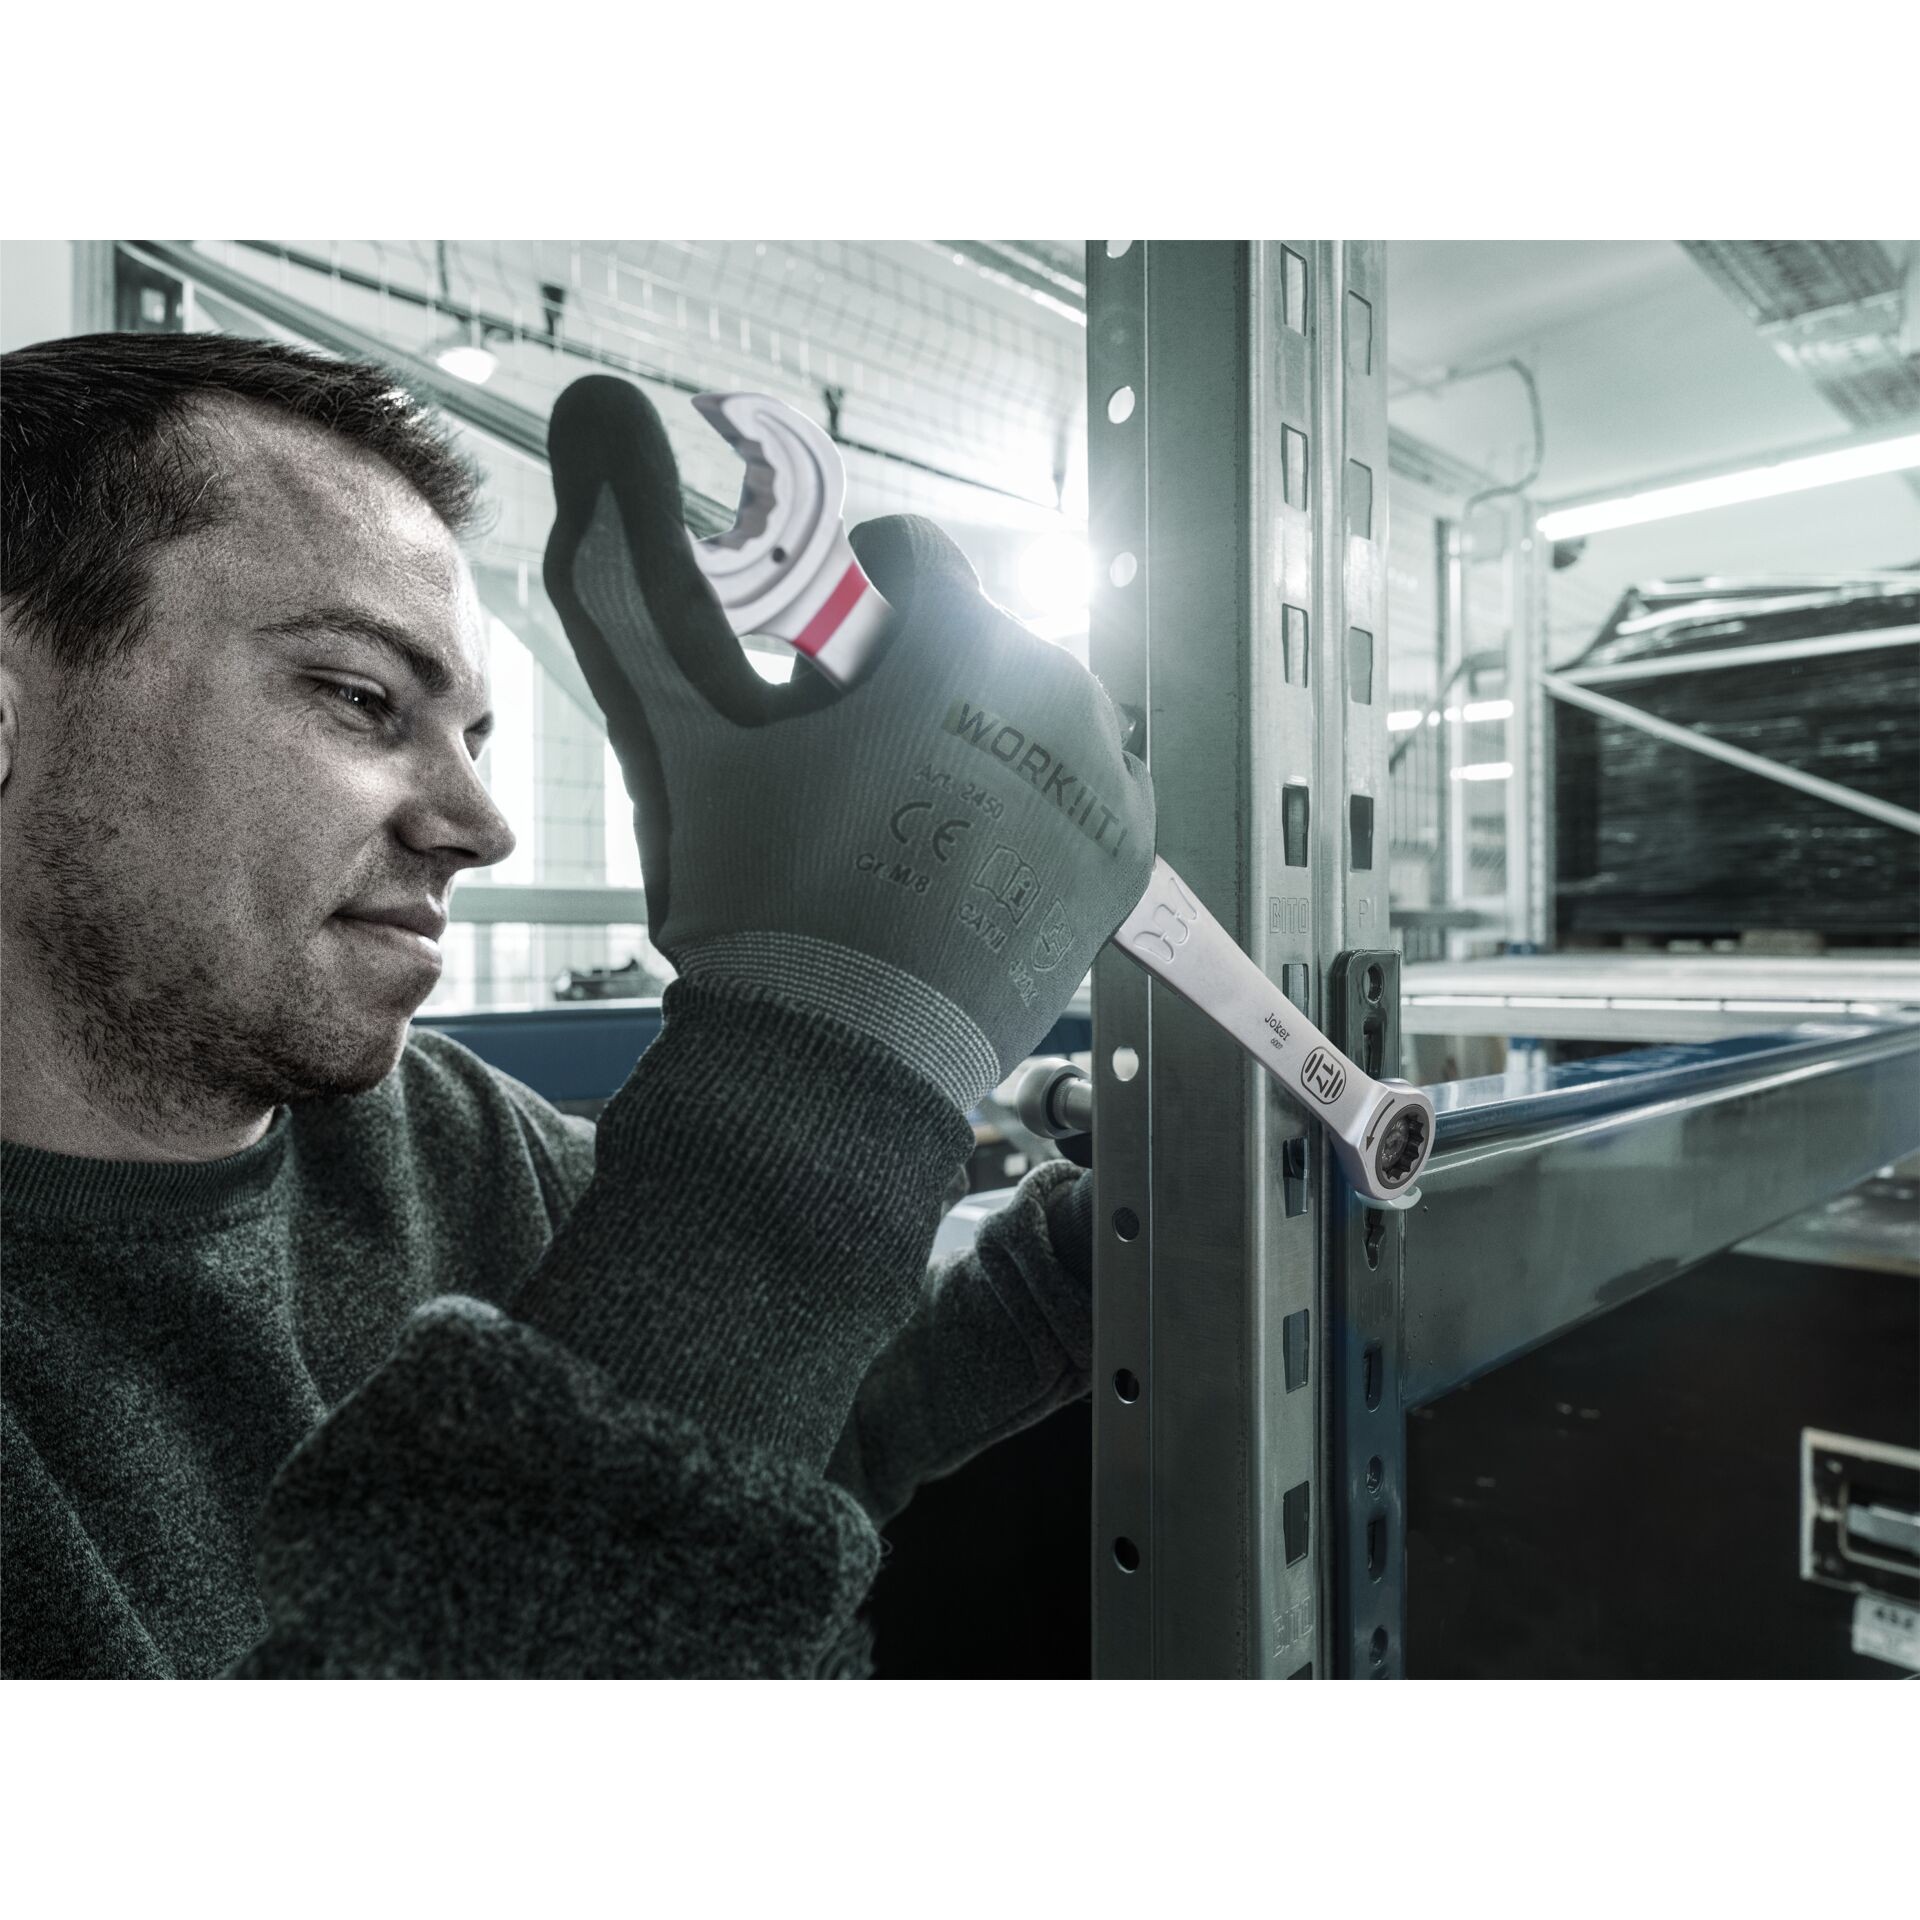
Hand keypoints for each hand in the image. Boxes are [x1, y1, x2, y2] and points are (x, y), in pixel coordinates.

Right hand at [543, 376, 1153, 1112]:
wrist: (837, 1057)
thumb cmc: (757, 896)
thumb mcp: (683, 734)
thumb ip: (628, 569)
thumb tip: (586, 399)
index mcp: (956, 639)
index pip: (912, 556)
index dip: (850, 605)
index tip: (822, 672)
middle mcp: (1054, 688)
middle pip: (980, 634)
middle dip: (919, 677)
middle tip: (856, 768)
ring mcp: (1102, 774)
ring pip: (1035, 701)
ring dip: (980, 730)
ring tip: (909, 817)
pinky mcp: (1126, 848)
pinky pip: (1087, 778)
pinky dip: (1036, 794)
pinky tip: (969, 847)